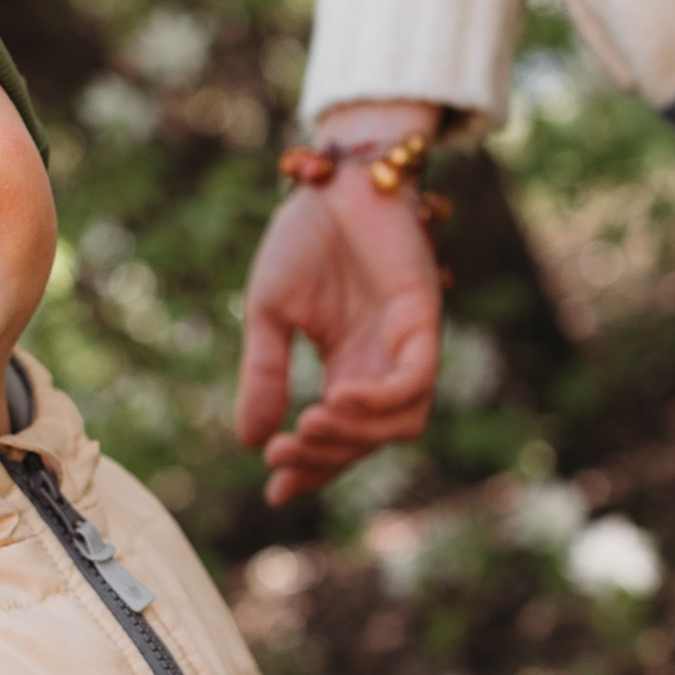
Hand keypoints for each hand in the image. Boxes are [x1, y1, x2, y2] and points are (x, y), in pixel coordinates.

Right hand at [236, 99, 445, 507]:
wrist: (332, 178)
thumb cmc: (305, 238)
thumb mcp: (270, 316)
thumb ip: (264, 376)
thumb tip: (250, 442)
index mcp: (348, 365)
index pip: (338, 437)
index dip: (310, 471)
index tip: (273, 496)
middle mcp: (381, 363)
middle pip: (369, 440)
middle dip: (325, 457)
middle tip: (283, 453)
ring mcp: (407, 345)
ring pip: (401, 424)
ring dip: (355, 437)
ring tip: (309, 425)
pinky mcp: (424, 321)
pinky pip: (414, 384)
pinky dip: (380, 403)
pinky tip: (336, 399)